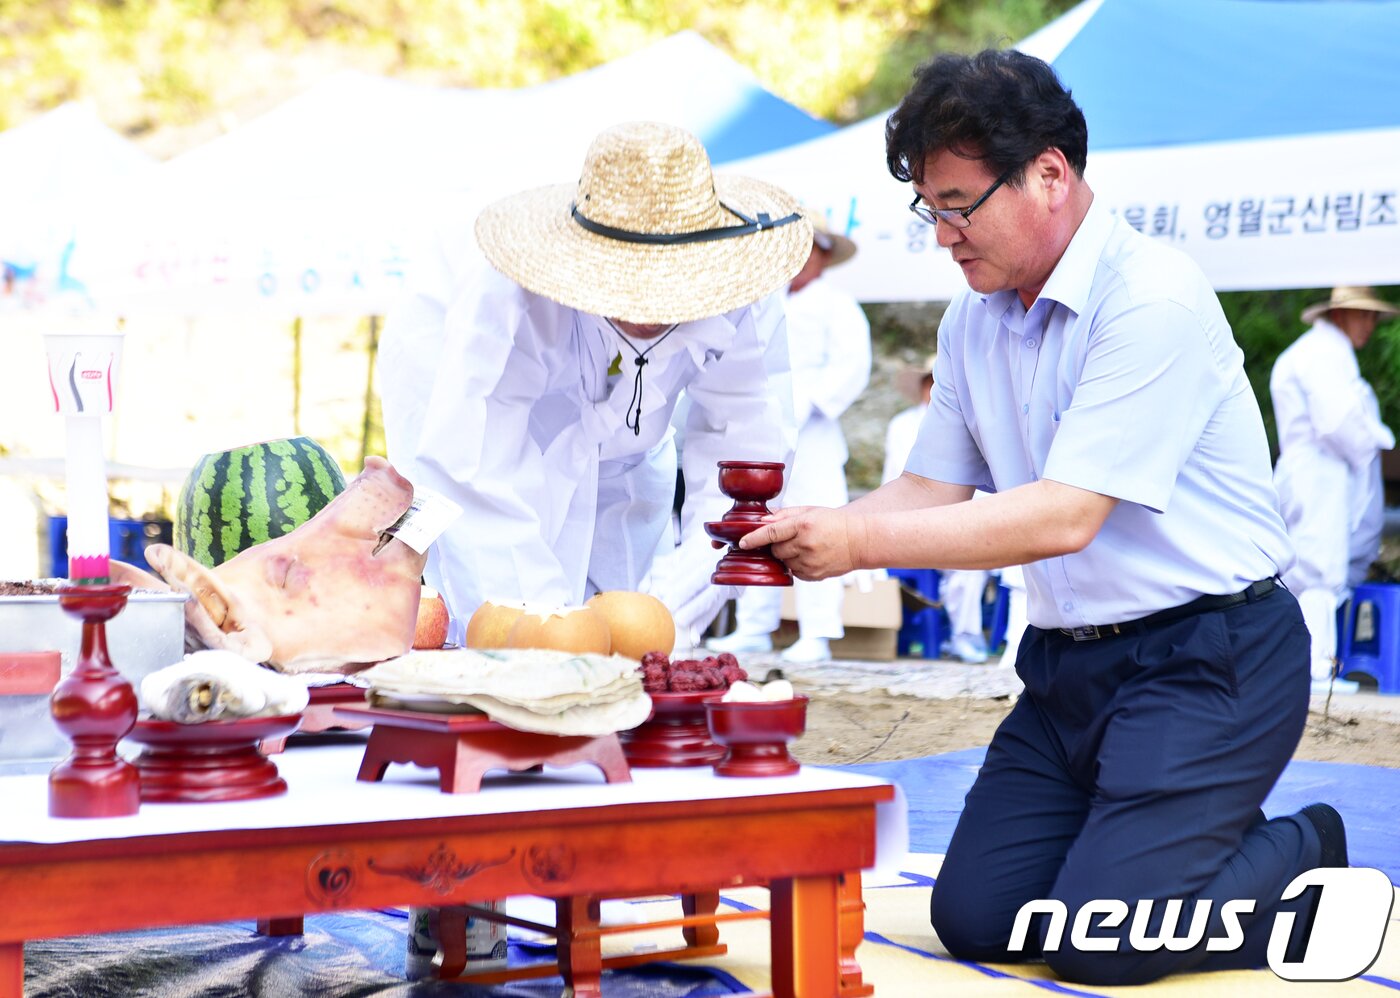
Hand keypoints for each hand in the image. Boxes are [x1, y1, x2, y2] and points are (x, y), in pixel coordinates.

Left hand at [737, 506, 862, 580]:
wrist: (859, 540)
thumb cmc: (834, 523)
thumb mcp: (810, 511)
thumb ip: (785, 515)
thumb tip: (763, 520)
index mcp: (804, 525)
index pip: (771, 532)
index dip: (754, 538)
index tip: (742, 543)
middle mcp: (806, 544)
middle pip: (775, 550)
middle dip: (777, 545)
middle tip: (792, 539)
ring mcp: (810, 562)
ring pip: (783, 562)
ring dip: (787, 555)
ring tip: (805, 547)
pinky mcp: (813, 576)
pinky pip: (794, 572)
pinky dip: (796, 565)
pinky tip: (811, 556)